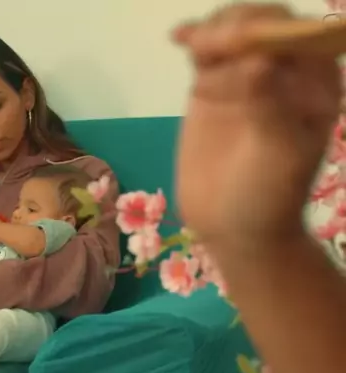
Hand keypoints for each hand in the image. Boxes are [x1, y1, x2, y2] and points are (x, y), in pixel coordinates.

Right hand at [173, 4, 340, 247]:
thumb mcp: (279, 154)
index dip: (266, 31)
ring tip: (190, 43)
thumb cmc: (266, 195)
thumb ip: (271, 106)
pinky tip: (178, 37)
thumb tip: (258, 59)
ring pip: (229, 36)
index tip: (235, 46)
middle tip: (206, 47)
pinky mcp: (212, 92)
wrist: (231, 225)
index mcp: (314, 85)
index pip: (295, 36)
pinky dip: (193, 42)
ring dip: (210, 33)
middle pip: (259, 27)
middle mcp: (283, 75)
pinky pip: (205, 58)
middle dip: (233, 29)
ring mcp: (244, 81)